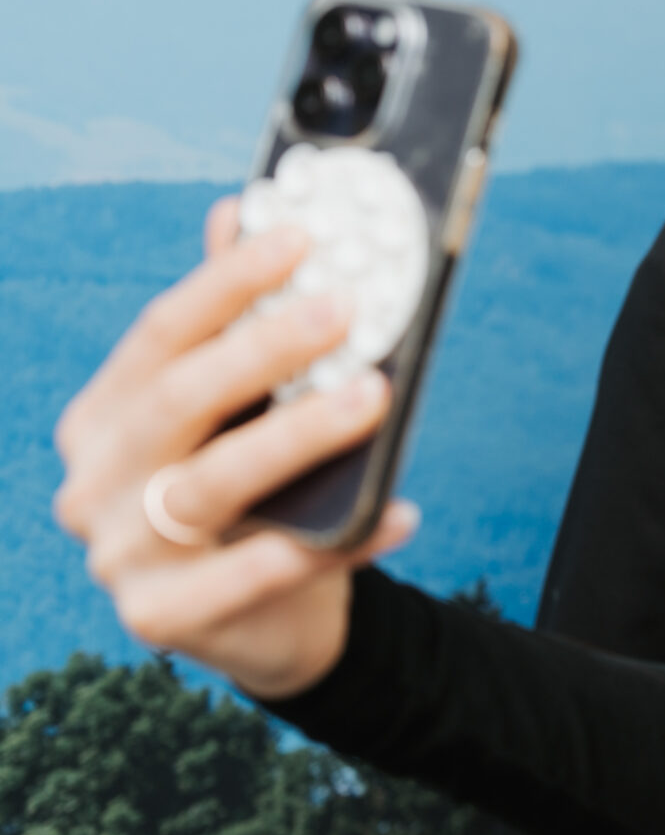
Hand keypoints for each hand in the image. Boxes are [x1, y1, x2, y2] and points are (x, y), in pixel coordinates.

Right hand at [53, 198, 418, 698]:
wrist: (266, 621)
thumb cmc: (256, 496)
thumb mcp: (241, 414)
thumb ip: (233, 324)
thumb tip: (237, 213)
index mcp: (105, 419)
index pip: (160, 335)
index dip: (229, 280)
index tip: (302, 238)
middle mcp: (96, 483)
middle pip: (177, 401)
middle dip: (264, 348)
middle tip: (347, 309)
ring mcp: (121, 555)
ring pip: (210, 484)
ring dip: (299, 435)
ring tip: (376, 395)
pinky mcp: (162, 617)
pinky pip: (259, 573)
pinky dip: (335, 541)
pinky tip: (398, 511)